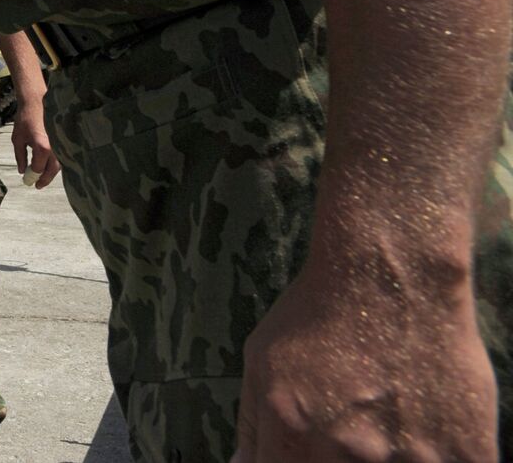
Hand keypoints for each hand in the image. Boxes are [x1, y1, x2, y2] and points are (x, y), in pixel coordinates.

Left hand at [11, 104, 59, 188]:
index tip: (27, 181)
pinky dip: (55, 164)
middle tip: (37, 185)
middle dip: (44, 179)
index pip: (38, 169)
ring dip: (50, 173)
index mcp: (42, 147)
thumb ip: (20, 157)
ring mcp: (61, 143)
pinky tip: (48, 166)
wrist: (37, 101)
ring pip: (59, 165)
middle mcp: (55, 147)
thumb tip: (22, 171)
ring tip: (41, 178)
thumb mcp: (18, 139)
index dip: (32, 177)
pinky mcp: (63, 140)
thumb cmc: (25, 119)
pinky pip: (62, 156)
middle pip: (52, 170)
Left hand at [233, 249, 496, 460]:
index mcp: (291, 433)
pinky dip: (438, 462)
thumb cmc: (319, 312)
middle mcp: (348, 452)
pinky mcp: (466, 454)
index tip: (306, 455)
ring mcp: (410, 458)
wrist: (394, 274)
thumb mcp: (262, 362)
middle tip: (350, 432)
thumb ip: (253, 428)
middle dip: (336, 462)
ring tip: (390, 423)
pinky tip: (427, 436)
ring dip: (392, 461)